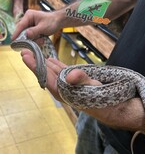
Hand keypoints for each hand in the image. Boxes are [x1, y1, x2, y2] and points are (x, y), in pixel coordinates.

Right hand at [12, 9, 62, 39]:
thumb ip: (35, 31)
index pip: (21, 25)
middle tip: (34, 41)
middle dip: (28, 38)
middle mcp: (28, 19)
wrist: (59, 21)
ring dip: (34, 39)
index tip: (13, 40)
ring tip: (42, 39)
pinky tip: (42, 39)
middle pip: (23, 31)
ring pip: (28, 35)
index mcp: (29, 16)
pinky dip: (36, 39)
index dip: (17, 33)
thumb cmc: (52, 22)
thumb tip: (26, 34)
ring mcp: (31, 24)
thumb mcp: (43, 27)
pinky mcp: (34, 29)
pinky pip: (32, 36)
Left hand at [21, 49, 144, 132]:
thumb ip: (81, 80)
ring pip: (52, 72)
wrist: (107, 104)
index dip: (35, 66)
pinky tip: (50, 60)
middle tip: (25, 51)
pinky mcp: (72, 81)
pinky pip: (61, 71)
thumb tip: (70, 75)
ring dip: (44, 63)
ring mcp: (66, 84)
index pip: (45, 77)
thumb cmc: (99, 97)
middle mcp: (61, 88)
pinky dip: (55, 65)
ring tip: (36, 53)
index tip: (26, 56)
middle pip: (45, 73)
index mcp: (63, 90)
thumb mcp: (92, 87)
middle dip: (35, 63)